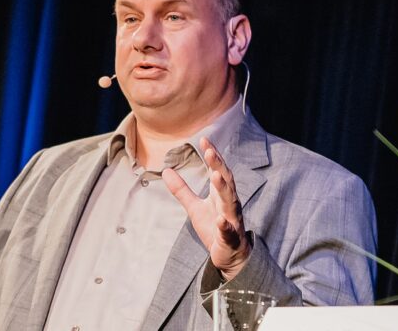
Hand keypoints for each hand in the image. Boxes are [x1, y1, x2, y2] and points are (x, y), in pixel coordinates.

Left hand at [162, 137, 250, 279]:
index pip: (218, 170)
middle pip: (226, 181)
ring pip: (230, 202)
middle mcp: (229, 204)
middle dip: (219, 166)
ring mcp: (231, 220)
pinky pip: (228, 231)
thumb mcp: (194, 207)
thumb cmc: (215, 228)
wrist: (230, 256)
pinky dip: (225, 226)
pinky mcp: (230, 238)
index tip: (204, 139)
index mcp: (221, 195)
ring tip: (216, 176)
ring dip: (223, 189)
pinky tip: (220, 221)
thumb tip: (166, 170)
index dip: (213, 156)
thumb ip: (182, 190)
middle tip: (210, 152)